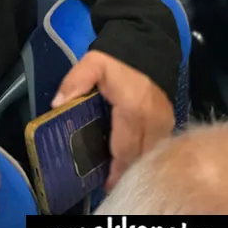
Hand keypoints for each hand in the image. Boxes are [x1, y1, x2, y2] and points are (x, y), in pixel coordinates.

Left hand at [51, 51, 173, 189]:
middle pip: (139, 156)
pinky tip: (133, 159)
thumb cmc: (116, 58)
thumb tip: (57, 104)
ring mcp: (164, 121)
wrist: (145, 43)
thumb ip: (74, 82)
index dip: (116, 169)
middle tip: (109, 183)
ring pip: (151, 153)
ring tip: (119, 173)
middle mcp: (152, 120)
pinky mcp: (169, 119)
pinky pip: (159, 145)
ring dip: (136, 164)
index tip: (105, 184)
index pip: (124, 148)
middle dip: (125, 172)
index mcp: (131, 110)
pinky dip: (146, 154)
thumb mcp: (92, 64)